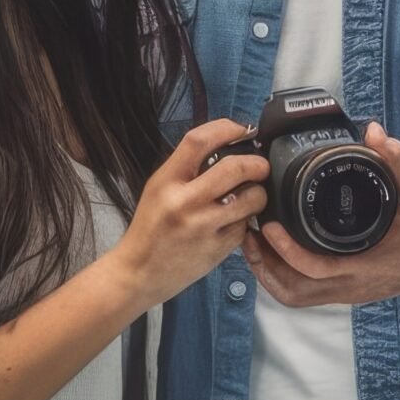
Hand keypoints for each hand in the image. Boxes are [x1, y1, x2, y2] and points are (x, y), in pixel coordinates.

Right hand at [113, 119, 268, 310]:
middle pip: (235, 167)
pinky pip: (246, 226)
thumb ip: (188, 167)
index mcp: (166, 181)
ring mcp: (203, 226)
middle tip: (261, 166)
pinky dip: (246, 221)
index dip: (227, 128)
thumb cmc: (151, 227)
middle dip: (257, 164)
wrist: (139, 272)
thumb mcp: (158, 188)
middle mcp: (184, 202)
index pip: (199, 140)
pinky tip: (234, 221)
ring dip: (258, 193)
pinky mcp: (218, 248)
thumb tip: (229, 144)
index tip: (242, 130)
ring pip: (250, 198)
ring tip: (251, 195)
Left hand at [242, 124, 399, 308]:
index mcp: (370, 265)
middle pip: (295, 292)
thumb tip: (374, 133)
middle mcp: (355, 285)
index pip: (317, 271)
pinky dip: (283, 275)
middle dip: (265, 266)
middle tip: (250, 232)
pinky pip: (306, 292)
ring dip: (270, 273)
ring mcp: (349, 291)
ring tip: (256, 240)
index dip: (287, 252)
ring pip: (296, 297)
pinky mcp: (347, 289)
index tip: (270, 225)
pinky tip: (275, 250)